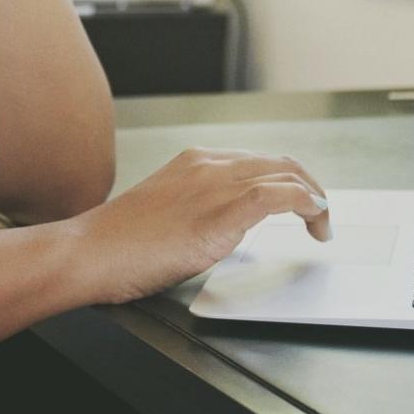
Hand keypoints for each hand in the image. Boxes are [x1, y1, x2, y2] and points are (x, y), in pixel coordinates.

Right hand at [61, 148, 331, 305]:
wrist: (91, 252)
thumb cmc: (119, 244)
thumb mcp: (166, 213)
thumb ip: (198, 210)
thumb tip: (223, 228)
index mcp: (194, 161)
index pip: (256, 160)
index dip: (286, 179)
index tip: (298, 202)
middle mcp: (208, 164)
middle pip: (279, 162)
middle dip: (308, 186)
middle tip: (320, 214)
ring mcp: (216, 185)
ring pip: (285, 174)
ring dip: (314, 198)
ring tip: (322, 224)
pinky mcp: (222, 212)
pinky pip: (279, 195)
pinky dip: (307, 203)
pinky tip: (315, 219)